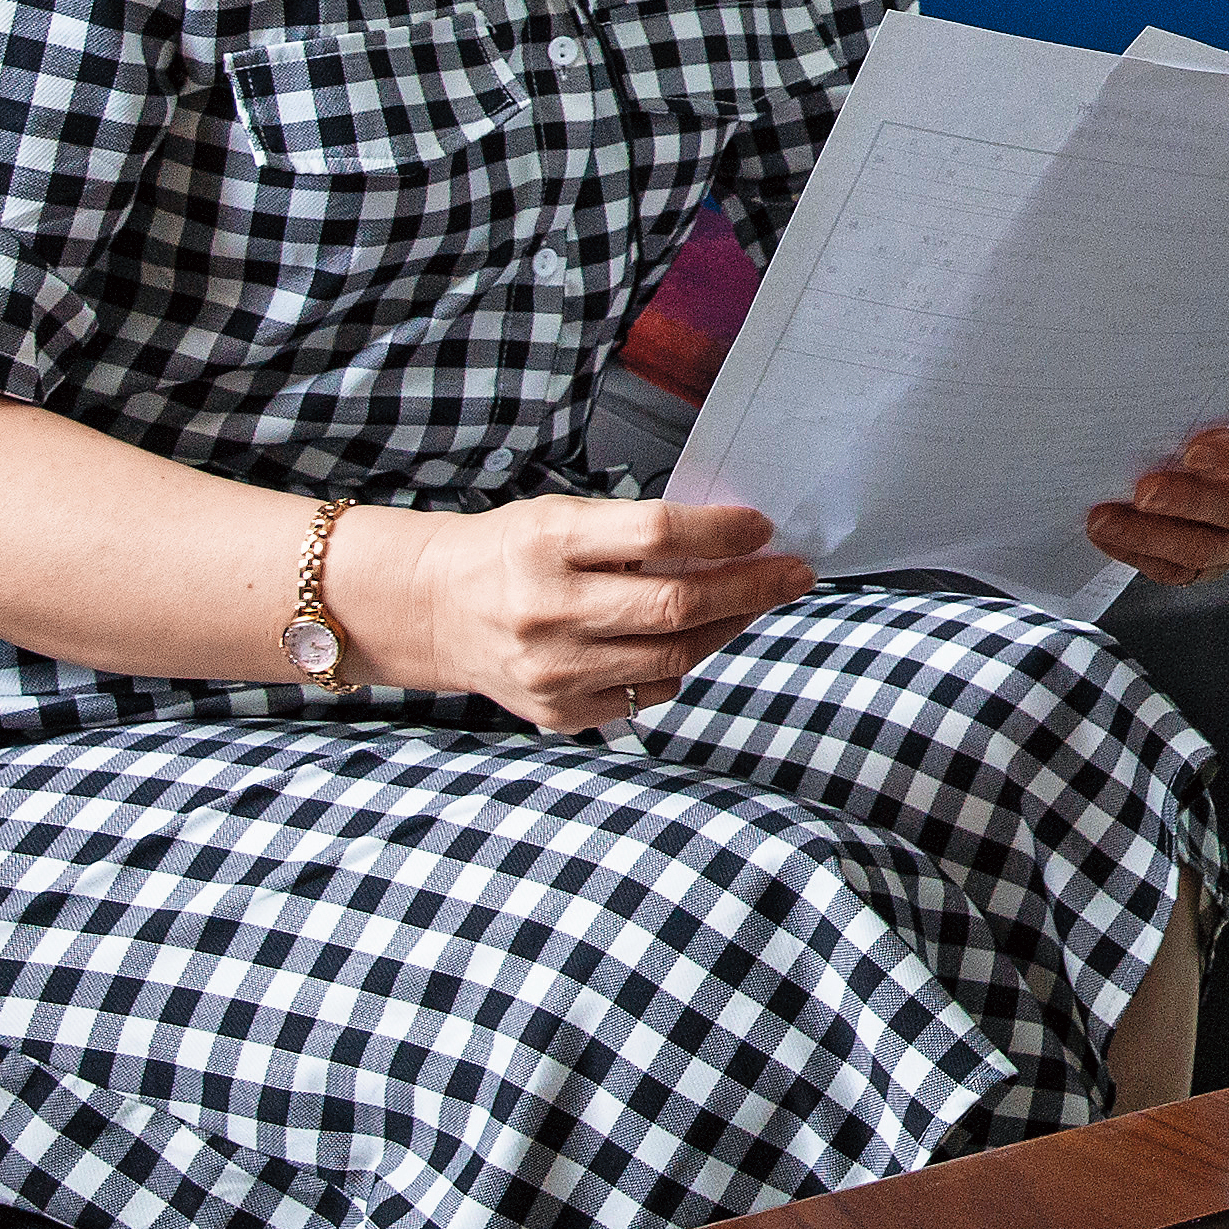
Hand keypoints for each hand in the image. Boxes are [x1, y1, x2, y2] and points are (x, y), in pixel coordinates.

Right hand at [350, 494, 808, 732]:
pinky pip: (648, 694)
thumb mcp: (563, 517)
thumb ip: (635, 531)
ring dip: (726, 628)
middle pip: (676, 605)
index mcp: (550, 542)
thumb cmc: (513, 551)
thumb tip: (733, 541)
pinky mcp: (558, 711)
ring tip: (750, 603)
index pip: (656, 533)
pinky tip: (686, 641)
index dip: (720, 531)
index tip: (762, 528)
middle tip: (794, 574)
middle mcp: (548, 609)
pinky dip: (678, 667)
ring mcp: (553, 669)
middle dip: (751, 588)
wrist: (433, 609)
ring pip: (673, 658)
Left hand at [1087, 398, 1228, 586]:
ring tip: (1106, 519)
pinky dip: (1141, 554)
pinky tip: (1110, 536)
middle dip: (1188, 501)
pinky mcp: (1222, 561)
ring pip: (1210, 548)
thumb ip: (1207, 396)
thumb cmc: (1227, 407)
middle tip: (1143, 491)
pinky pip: (1183, 571)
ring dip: (1152, 536)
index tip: (1193, 451)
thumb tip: (1150, 398)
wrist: (1226, 436)